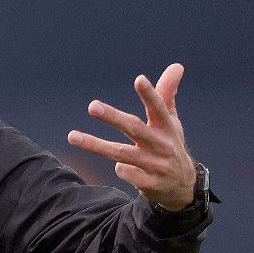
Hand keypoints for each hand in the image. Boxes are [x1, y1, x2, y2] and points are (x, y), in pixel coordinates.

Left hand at [66, 63, 195, 210]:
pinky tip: (120, 166)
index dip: (150, 94)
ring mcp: (155, 165)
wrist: (182, 187)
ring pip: (120, 154)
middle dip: (112, 117)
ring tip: (71, 136)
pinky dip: (120, 169)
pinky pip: (125, 172)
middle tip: (92, 106)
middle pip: (134, 128)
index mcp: (166, 127)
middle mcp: (161, 145)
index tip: (139, 79)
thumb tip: (176, 65)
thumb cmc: (170, 145)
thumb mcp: (171, 121)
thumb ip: (167, 93)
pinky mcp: (148, 183)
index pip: (158, 108)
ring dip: (95, 145)